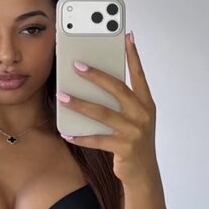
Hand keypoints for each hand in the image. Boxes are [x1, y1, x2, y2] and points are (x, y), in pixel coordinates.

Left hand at [56, 32, 157, 186]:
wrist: (144, 172)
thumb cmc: (135, 140)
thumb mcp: (135, 118)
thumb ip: (123, 101)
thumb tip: (97, 81)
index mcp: (147, 103)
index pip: (138, 74)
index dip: (133, 55)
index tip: (126, 36)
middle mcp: (143, 115)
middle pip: (118, 89)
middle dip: (96, 76)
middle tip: (77, 65)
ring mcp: (135, 132)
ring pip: (103, 113)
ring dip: (80, 104)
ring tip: (62, 97)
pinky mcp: (124, 148)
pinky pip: (97, 139)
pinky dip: (80, 136)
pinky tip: (67, 132)